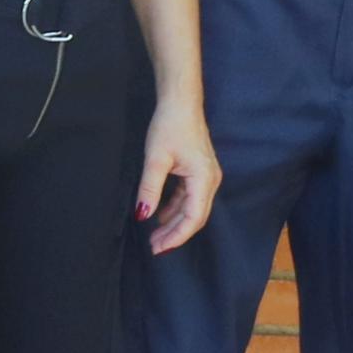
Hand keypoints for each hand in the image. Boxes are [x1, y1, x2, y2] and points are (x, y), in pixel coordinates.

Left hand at [137, 92, 220, 252]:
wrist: (181, 103)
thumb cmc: (170, 126)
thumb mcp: (155, 159)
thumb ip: (149, 189)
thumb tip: (142, 215)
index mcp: (203, 179)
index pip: (193, 217)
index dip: (177, 236)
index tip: (159, 248)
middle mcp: (210, 180)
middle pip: (195, 217)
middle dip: (176, 234)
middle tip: (154, 247)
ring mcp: (206, 176)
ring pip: (192, 209)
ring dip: (175, 223)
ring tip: (155, 235)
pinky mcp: (199, 172)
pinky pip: (189, 198)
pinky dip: (175, 209)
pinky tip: (160, 215)